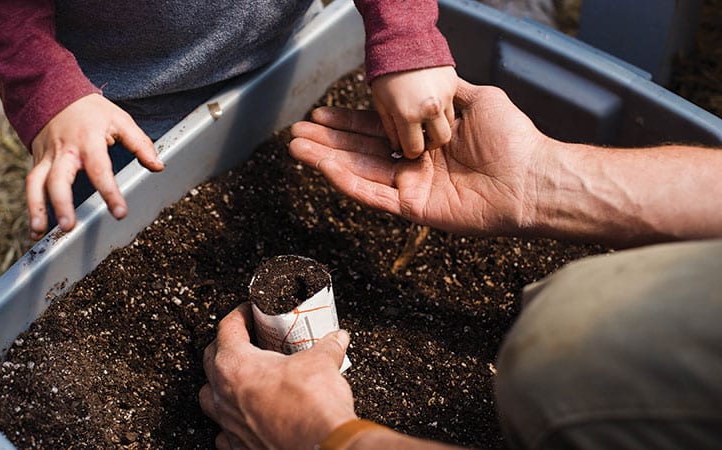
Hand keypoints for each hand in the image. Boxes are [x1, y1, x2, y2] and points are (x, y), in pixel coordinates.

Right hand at [27, 94, 163, 239]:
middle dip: (61, 203)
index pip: (99, 169)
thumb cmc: (91, 110)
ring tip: (39, 233)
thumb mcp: (119, 120)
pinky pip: (32, 184)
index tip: (120, 213)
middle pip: (58, 179)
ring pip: (35, 183)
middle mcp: (64, 151)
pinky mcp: (37, 162)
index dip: (110, 192)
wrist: (53, 92)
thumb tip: (158, 166)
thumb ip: (139, 144)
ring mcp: (47, 157)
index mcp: (87, 140)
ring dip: (36, 209)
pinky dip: (31, 206)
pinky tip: (36, 229)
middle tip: (69, 226)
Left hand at [200, 303, 355, 449]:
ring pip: (210, 396)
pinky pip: (224, 429)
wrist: (321, 446)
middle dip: (227, 345)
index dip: (240, 315)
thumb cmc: (312, 407)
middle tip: (247, 339)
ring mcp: (228, 422)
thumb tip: (336, 338)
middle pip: (211, 358)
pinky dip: (233, 420)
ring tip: (241, 377)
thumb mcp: (322, 362)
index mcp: (236, 365)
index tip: (250, 312)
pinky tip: (247, 416)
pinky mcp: (238, 446)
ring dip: (222, 383)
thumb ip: (327, 346)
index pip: (227, 329)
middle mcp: (224, 394)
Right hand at [289, 80, 550, 236]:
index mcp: (425, 139)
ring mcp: (412, 187)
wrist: (530, 177)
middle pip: (360, 150)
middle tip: (296, 133)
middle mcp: (414, 163)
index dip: (347, 121)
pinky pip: (374, 194)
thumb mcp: (476, 98)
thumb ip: (447, 92)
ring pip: (360, 172)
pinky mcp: (414, 208)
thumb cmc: (511, 137)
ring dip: (327, 160)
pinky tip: (325, 167)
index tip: (320, 113)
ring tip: (297, 148)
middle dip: (327, 140)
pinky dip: (348, 181)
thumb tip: (430, 78)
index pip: (377, 129)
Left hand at [370, 66, 457, 157]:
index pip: (414, 149)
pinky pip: (452, 105)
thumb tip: (396, 146)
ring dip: (438, 124)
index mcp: (408, 114)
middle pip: (438, 140)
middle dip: (429, 142)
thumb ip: (390, 128)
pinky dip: (443, 107)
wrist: (403, 38)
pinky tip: (430, 99)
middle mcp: (430, 108)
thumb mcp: (381, 103)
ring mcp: (445, 96)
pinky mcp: (453, 84)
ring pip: (448, 124)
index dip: (409, 150)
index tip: (407, 147)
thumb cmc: (387, 71)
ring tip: (424, 116)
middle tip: (420, 135)